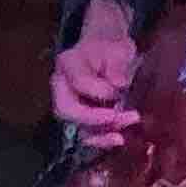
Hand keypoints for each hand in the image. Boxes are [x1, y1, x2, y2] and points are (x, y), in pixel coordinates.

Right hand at [52, 0, 139, 147]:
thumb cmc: (111, 47)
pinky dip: (101, 139)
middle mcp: (62, 86)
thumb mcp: (118, 49)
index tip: (120, 89)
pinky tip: (118, 139)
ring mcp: (69, 103)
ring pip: (76, 125)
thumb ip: (117, 65)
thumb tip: (118, 84)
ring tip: (123, 132)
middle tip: (116, 117)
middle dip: (92, 118)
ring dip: (100, 132)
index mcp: (68, 63)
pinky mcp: (81, 116)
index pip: (79, 82)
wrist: (108, 51)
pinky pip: (86, 133)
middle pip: (66, 109)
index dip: (100, 90)